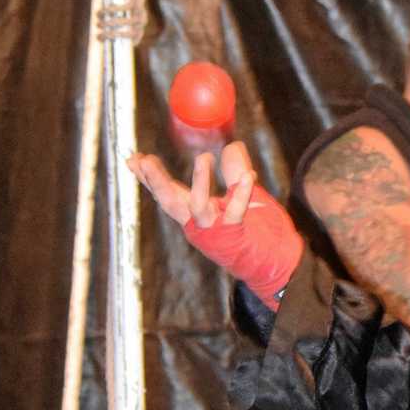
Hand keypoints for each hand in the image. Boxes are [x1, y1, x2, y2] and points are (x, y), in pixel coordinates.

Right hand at [129, 142, 300, 308]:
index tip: (132, 159)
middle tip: (142, 160)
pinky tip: (249, 176)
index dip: (149, 177)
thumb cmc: (258, 232)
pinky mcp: (235, 234)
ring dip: (199, 181)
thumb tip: (232, 145)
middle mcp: (199, 223)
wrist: (277, 264)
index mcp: (196, 214)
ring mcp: (215, 230)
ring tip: (203, 157)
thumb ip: (235, 172)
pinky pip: (236, 212)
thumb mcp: (243, 196)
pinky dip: (243, 193)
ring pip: (198, 206)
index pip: (167, 193)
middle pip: (170, 201)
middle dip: (155, 181)